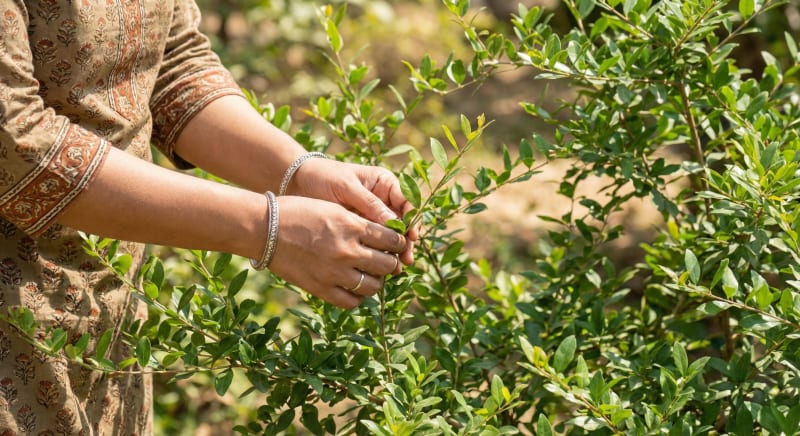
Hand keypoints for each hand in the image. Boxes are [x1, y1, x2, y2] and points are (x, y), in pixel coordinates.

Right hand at [267, 196, 406, 308]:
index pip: (392, 239)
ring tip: (370, 273)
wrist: (264, 228)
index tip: (397, 243)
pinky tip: (355, 287)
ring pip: (373, 285)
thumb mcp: (333, 208)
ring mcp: (334, 272)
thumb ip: (360, 222)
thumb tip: (385, 237)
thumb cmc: (298, 212)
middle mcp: (347, 250)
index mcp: (352, 226)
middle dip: (392, 261)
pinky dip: (358, 296)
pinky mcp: (320, 288)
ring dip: (377, 280)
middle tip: (387, 259)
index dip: (399, 242)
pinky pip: (351, 301)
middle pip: (387, 264)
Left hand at [288, 158, 418, 264]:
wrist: (299, 182)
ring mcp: (373, 217)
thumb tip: (394, 225)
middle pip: (403, 224)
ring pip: (391, 237)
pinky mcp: (361, 231)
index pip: (407, 203)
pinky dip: (378, 255)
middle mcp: (384, 201)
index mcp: (385, 184)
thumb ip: (370, 204)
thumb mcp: (347, 187)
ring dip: (394, 253)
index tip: (411, 236)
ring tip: (396, 269)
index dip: (412, 220)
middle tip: (406, 259)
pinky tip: (379, 268)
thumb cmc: (324, 177)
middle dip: (405, 242)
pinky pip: (375, 244)